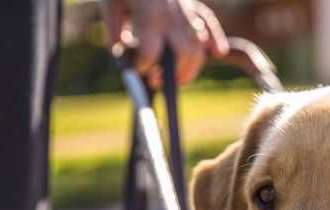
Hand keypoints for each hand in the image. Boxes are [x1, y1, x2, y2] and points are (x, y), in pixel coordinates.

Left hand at [103, 0, 228, 84]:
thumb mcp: (110, 4)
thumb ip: (115, 30)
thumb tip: (120, 53)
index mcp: (150, 15)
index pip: (152, 53)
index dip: (144, 67)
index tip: (138, 70)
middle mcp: (173, 15)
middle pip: (184, 54)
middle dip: (175, 75)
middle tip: (159, 82)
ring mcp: (186, 9)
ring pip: (199, 45)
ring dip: (193, 67)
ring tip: (181, 79)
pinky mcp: (193, 2)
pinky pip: (210, 22)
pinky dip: (216, 38)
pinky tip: (218, 52)